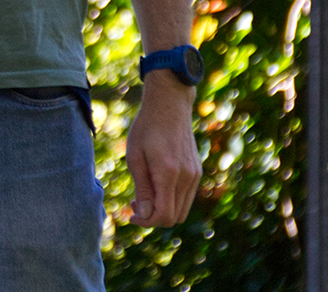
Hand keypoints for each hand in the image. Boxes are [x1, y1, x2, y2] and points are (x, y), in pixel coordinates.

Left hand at [124, 73, 201, 227]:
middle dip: (153, 218)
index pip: (163, 215)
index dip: (146, 222)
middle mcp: (187, 178)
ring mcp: (195, 175)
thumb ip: (142, 188)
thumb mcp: (135, 157)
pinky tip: (157, 187)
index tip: (130, 215)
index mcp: (169, 173)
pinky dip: (172, 200)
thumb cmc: (146, 128)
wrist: (170, 105)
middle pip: (174, 217)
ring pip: (182, 210)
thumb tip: (144, 215)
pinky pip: (186, 198)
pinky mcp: (197, 172)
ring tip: (144, 196)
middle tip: (134, 204)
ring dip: (163, 210)